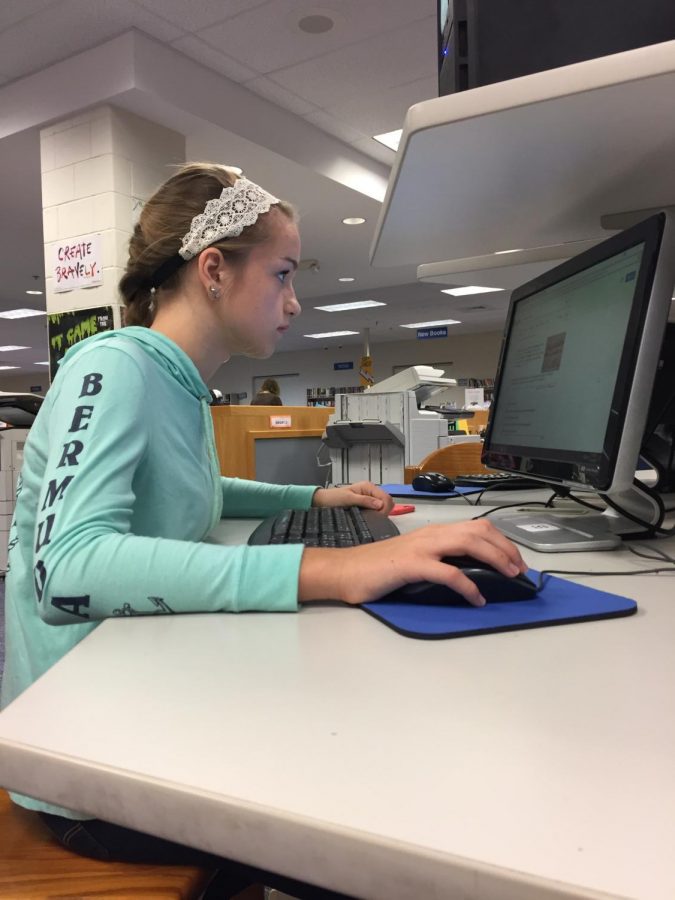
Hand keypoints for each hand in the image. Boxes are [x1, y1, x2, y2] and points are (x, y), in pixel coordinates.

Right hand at [298, 519, 526, 607]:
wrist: (345, 570)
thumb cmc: (378, 568)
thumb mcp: (415, 558)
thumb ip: (440, 558)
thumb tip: (470, 571)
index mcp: (433, 532)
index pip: (476, 527)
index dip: (501, 541)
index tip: (515, 560)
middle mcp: (431, 534)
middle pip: (479, 531)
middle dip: (505, 549)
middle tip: (520, 570)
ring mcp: (421, 548)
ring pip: (469, 544)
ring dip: (495, 559)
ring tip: (508, 577)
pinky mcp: (411, 565)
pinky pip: (448, 572)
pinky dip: (468, 585)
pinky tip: (477, 598)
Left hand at [312, 481, 394, 515]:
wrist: (322, 502)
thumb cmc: (333, 498)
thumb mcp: (348, 499)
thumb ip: (365, 501)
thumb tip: (380, 505)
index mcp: (368, 487)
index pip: (386, 497)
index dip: (384, 508)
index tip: (378, 517)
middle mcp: (371, 491)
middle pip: (387, 502)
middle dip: (384, 511)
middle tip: (374, 519)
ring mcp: (369, 498)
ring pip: (383, 507)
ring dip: (380, 514)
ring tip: (370, 519)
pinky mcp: (366, 505)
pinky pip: (377, 510)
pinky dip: (376, 515)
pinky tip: (369, 518)